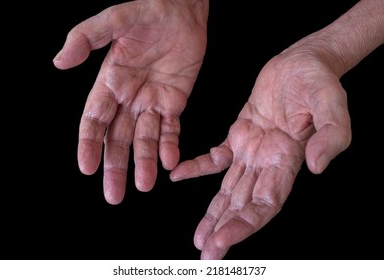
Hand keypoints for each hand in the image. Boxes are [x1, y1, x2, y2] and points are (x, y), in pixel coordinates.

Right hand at [53, 0, 207, 203]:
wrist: (183, 11)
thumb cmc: (147, 12)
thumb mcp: (114, 21)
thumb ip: (85, 38)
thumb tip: (58, 61)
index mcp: (109, 83)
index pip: (94, 120)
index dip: (89, 144)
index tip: (86, 168)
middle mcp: (128, 98)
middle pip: (118, 138)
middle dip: (114, 166)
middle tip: (113, 195)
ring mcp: (152, 102)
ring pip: (145, 139)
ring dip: (144, 163)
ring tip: (143, 186)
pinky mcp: (174, 102)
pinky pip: (171, 129)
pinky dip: (170, 146)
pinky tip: (169, 163)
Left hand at [170, 42, 351, 258]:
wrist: (301, 63)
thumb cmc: (318, 82)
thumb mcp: (333, 106)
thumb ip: (330, 138)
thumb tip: (316, 168)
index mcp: (288, 161)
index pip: (265, 204)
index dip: (244, 226)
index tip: (221, 242)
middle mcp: (268, 163)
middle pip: (245, 205)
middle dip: (225, 229)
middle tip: (205, 252)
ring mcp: (252, 151)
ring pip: (229, 189)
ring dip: (214, 212)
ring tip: (198, 236)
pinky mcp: (239, 135)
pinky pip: (216, 157)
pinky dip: (198, 168)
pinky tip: (179, 176)